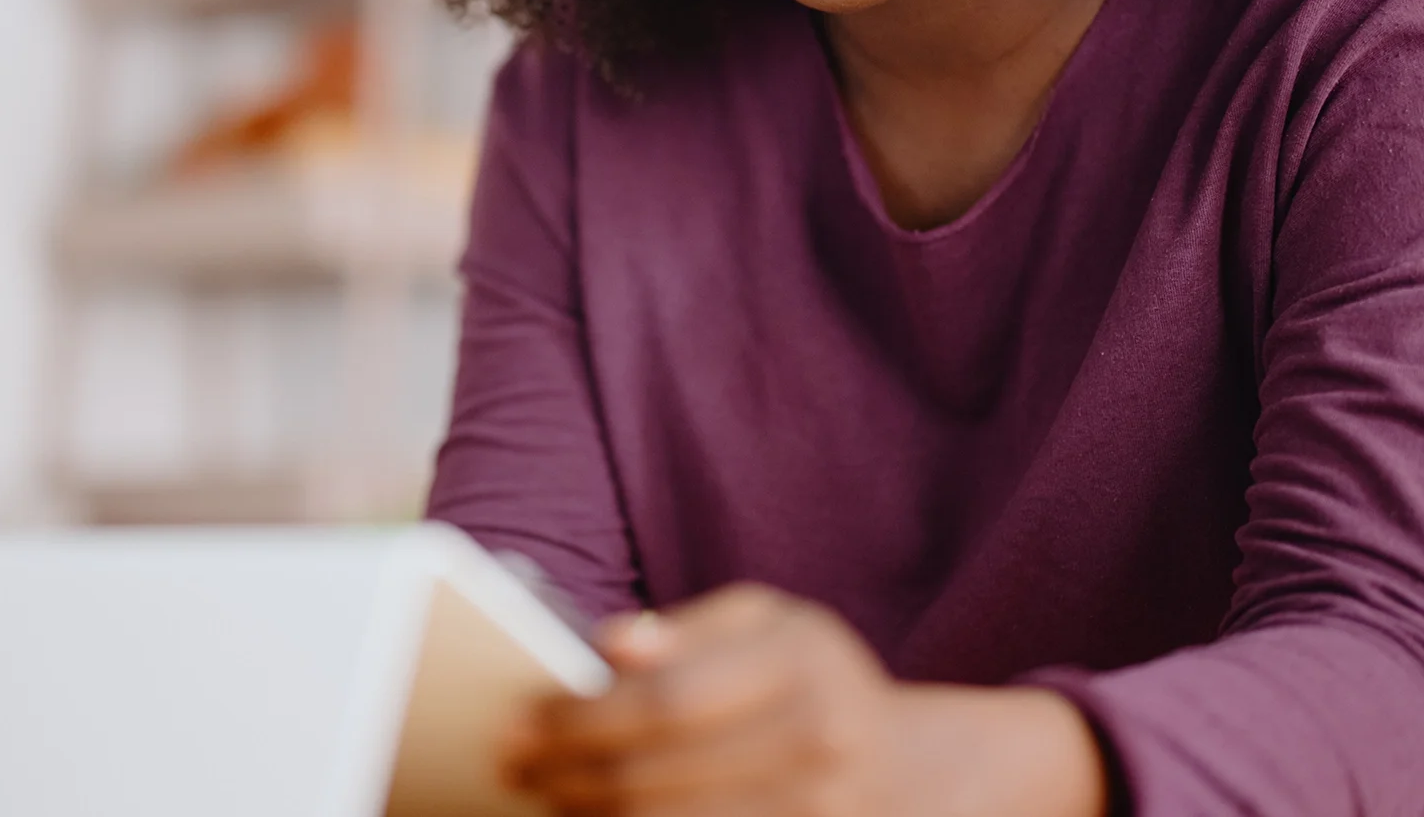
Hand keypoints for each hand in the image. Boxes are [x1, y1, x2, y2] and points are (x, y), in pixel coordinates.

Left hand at [498, 583, 1107, 816]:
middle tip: (513, 765)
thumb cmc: (815, 681)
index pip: (666, 699)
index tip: (522, 720)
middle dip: (567, 771)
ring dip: (590, 814)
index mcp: (805, 665)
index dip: (581, 715)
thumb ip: (689, 629)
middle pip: (656, 772)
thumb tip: (611, 644)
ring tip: (546, 795)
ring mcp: (820, 815)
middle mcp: (821, 744)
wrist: (910, 771)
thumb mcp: (770, 625)